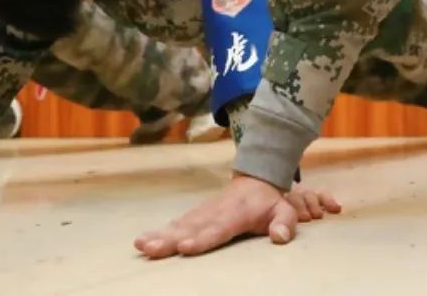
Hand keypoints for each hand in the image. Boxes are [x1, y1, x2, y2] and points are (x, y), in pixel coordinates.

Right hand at [134, 174, 336, 258]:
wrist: (256, 177)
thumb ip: (284, 223)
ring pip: (180, 225)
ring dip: (160, 235)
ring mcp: (203, 212)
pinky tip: (144, 241)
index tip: (185, 247)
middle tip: (151, 249)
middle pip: (191, 228)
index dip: (203, 238)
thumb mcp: (284, 210)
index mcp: (237, 213)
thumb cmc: (270, 201)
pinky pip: (177, 223)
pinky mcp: (195, 215)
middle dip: (170, 239)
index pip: (218, 228)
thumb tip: (280, 237)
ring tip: (142, 245)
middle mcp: (215, 212)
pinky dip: (159, 231)